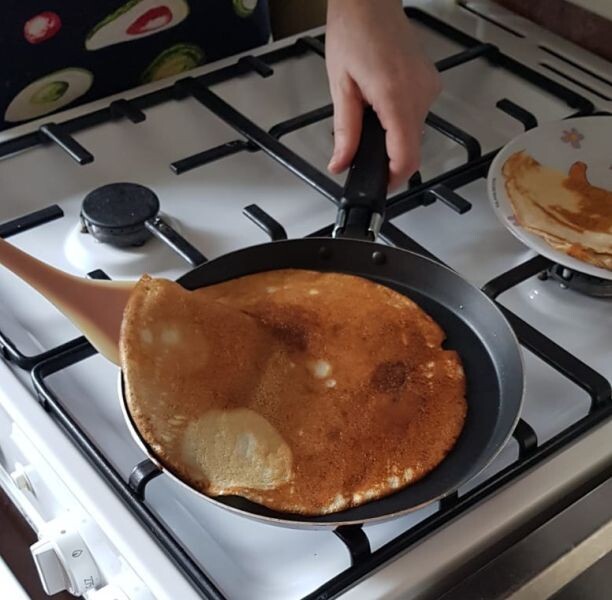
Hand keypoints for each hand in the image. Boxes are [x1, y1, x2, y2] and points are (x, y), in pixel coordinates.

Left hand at [325, 0, 440, 189]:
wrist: (370, 1)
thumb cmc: (354, 32)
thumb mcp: (340, 87)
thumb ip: (345, 132)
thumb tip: (341, 163)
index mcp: (396, 97)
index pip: (406, 157)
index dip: (393, 179)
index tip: (378, 184)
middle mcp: (420, 95)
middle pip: (410, 148)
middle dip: (386, 156)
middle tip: (361, 147)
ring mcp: (429, 88)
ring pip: (413, 133)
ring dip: (392, 135)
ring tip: (369, 112)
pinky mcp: (430, 84)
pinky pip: (416, 115)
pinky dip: (398, 119)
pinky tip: (381, 100)